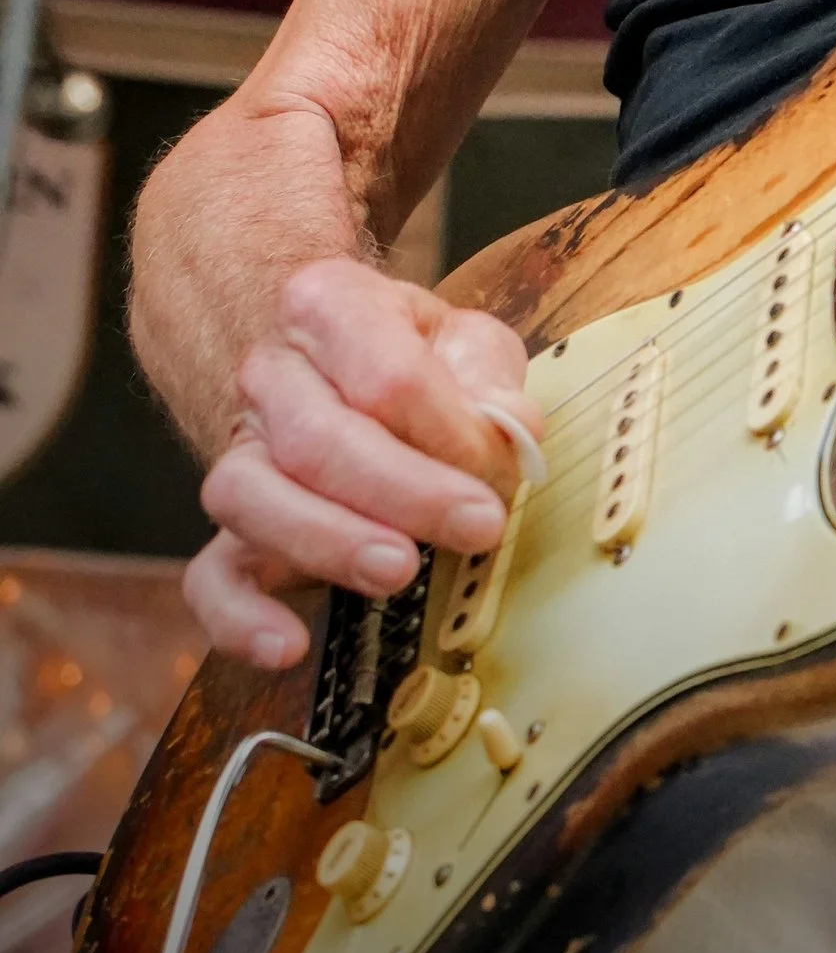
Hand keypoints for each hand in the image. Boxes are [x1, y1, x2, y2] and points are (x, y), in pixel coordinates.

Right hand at [186, 257, 539, 672]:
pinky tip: (287, 645)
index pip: (384, 371)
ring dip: (327, 542)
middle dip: (403, 492)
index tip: (496, 468)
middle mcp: (269, 375)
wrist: (329, 365)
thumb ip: (491, 378)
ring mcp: (239, 453)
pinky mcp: (228, 530)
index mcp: (328, 307)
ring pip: (250, 496)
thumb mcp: (464, 341)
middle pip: (317, 437)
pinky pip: (208, 577)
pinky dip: (240, 619)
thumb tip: (511, 429)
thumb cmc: (409, 357)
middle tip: (474, 527)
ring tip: (396, 574)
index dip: (446, 427)